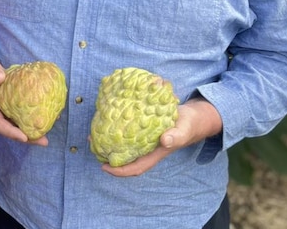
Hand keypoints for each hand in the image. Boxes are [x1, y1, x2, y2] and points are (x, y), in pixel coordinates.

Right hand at [0, 48, 42, 144]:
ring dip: (31, 132)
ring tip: (47, 137)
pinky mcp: (10, 106)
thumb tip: (1, 78)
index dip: (10, 132)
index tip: (24, 137)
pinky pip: (20, 116)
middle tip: (43, 142)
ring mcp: (3, 110)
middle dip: (26, 138)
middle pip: (9, 130)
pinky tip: (46, 118)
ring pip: (16, 125)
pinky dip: (31, 120)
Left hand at [101, 97, 222, 176]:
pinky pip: (128, 133)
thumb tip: (164, 141)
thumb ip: (176, 136)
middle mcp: (148, 148)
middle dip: (108, 154)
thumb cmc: (189, 125)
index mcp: (155, 153)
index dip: (119, 170)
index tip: (104, 166)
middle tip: (92, 143)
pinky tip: (109, 120)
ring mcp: (145, 139)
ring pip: (125, 145)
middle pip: (125, 157)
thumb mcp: (184, 129)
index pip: (135, 168)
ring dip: (110, 141)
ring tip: (96, 132)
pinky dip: (117, 129)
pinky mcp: (144, 128)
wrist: (194, 116)